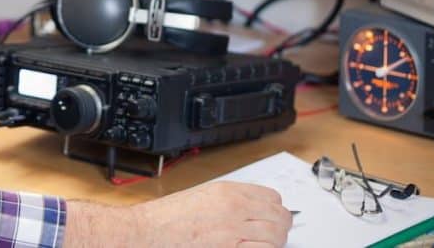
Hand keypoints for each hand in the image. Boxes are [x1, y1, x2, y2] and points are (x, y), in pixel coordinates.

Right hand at [65, 181, 291, 247]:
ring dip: (276, 241)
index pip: (272, 197)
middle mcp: (234, 209)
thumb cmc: (170, 215)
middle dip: (282, 225)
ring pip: (275, 237)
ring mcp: (233, 232)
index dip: (276, 207)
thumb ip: (231, 199)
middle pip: (279, 217)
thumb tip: (253, 207)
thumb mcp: (204, 194)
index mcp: (228, 191)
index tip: (274, 213)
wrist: (152, 229)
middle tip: (278, 231)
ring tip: (268, 243)